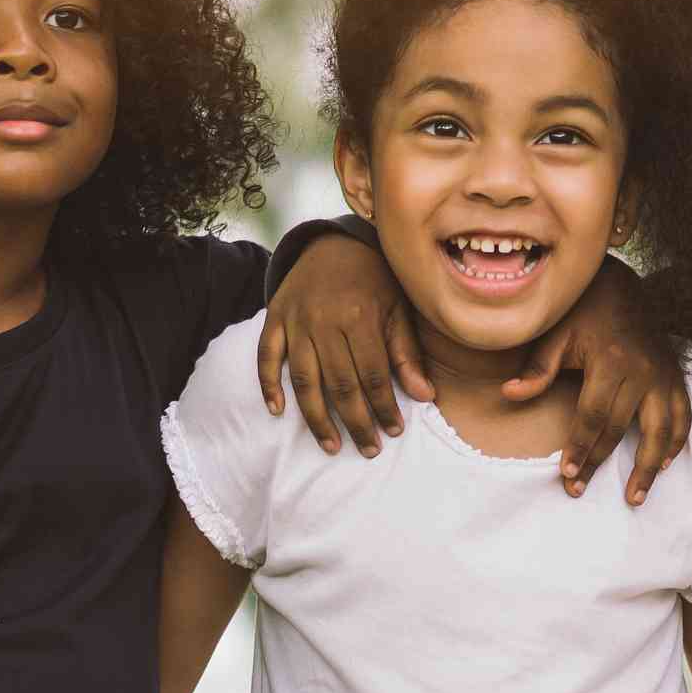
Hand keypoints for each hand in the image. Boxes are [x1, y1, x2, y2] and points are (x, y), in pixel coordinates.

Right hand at [259, 234, 434, 456]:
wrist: (333, 243)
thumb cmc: (373, 279)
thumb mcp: (397, 309)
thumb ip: (407, 353)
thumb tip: (425, 397)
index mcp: (360, 316)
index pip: (372, 374)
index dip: (384, 407)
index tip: (394, 431)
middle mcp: (324, 320)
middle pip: (339, 383)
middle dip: (356, 422)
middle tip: (368, 449)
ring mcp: (296, 321)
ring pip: (303, 379)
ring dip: (316, 417)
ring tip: (331, 445)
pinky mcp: (275, 318)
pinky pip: (266, 356)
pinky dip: (268, 385)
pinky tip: (277, 411)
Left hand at [503, 259, 690, 504]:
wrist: (622, 285)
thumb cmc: (583, 311)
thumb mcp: (556, 333)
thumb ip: (538, 368)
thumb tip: (509, 394)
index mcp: (611, 360)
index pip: (593, 415)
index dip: (580, 446)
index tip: (567, 474)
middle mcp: (642, 371)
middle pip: (621, 428)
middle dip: (600, 462)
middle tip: (578, 489)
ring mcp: (663, 375)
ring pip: (662, 430)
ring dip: (649, 467)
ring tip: (635, 496)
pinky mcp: (674, 376)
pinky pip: (684, 416)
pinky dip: (677, 442)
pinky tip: (664, 464)